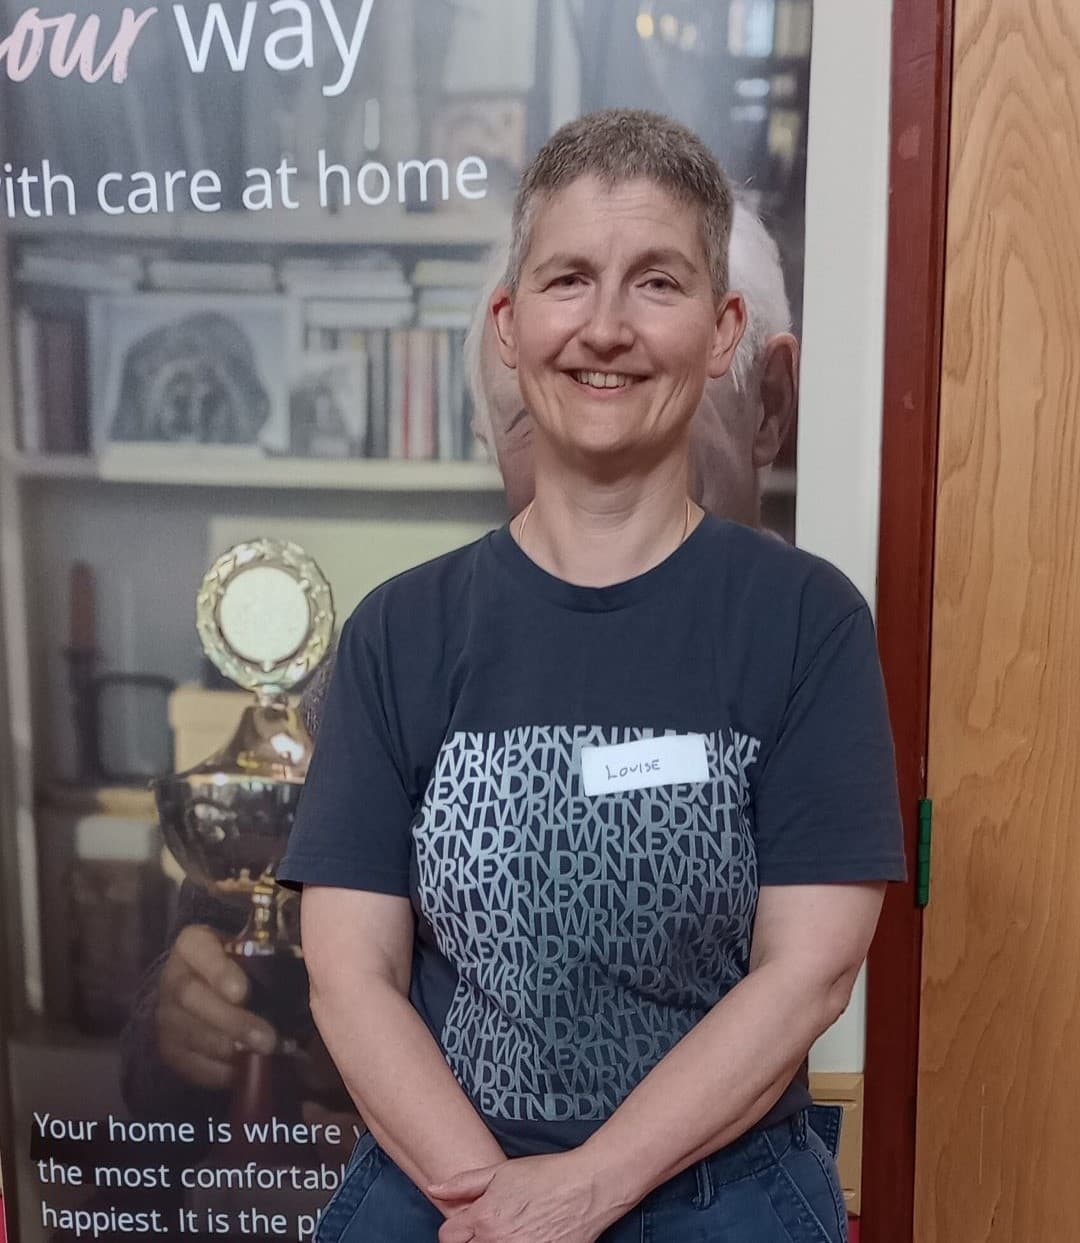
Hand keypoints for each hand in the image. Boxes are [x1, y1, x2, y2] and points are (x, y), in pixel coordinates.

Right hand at [157, 925, 277, 1088]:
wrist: (205, 989)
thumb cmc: (241, 965)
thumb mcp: (250, 949)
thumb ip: (268, 955)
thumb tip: (310, 966)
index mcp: (194, 944)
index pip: (198, 949)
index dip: (218, 972)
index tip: (243, 992)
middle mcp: (173, 977)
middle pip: (191, 998)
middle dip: (232, 1022)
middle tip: (267, 1040)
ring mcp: (166, 1014)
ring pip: (188, 1034)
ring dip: (226, 1049)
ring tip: (259, 1057)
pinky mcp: (167, 1046)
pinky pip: (186, 1063)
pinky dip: (215, 1071)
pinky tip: (241, 1072)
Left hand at [429, 1153, 621, 1242]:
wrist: (587, 1187)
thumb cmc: (545, 1175)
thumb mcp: (502, 1171)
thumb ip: (464, 1183)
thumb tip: (434, 1189)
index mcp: (485, 1218)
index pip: (448, 1238)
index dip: (454, 1230)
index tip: (467, 1224)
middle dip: (473, 1240)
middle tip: (491, 1229)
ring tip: (511, 1231)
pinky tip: (528, 1238)